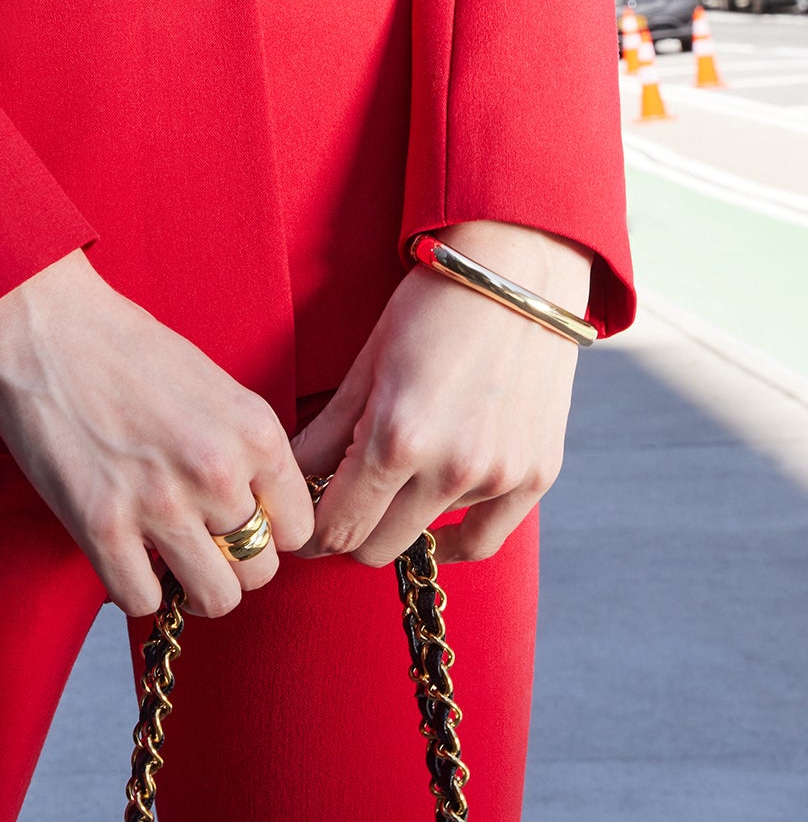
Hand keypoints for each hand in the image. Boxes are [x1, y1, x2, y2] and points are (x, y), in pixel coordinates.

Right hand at [0, 249, 315, 619]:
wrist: (43, 323)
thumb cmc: (122, 346)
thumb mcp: (212, 386)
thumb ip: (241, 447)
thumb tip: (254, 509)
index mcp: (254, 431)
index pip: (299, 529)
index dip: (269, 533)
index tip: (239, 526)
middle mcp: (218, 471)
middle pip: (260, 570)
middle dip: (231, 564)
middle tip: (198, 544)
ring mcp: (161, 502)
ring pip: (215, 597)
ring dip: (191, 588)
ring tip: (168, 563)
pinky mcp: (101, 525)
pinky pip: (142, 601)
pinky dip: (135, 590)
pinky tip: (124, 559)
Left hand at [292, 222, 590, 566]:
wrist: (518, 275)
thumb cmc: (431, 307)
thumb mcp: (366, 364)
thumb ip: (324, 433)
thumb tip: (286, 475)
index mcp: (395, 439)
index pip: (337, 528)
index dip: (312, 535)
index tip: (303, 527)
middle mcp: (448, 469)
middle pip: (375, 547)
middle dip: (349, 533)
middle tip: (341, 507)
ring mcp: (497, 476)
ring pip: (423, 541)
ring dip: (399, 523)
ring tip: (390, 490)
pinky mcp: (535, 476)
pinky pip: (484, 541)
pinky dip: (452, 541)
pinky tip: (432, 529)